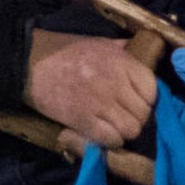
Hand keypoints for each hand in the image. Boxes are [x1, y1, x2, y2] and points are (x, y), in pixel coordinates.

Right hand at [26, 29, 155, 153]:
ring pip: (131, 130)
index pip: (152, 90)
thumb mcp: (102, 43)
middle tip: (124, 117)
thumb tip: (148, 50)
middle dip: (136, 118)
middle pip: (143, 113)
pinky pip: (110, 139)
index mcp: (122, 62)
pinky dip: (109, 141)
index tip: (138, 102)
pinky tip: (101, 133)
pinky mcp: (83, 120)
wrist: (32, 63)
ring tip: (113, 126)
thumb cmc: (67, 51)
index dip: (148, 100)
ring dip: (124, 132)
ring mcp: (100, 103)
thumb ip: (126, 50)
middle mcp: (115, 83)